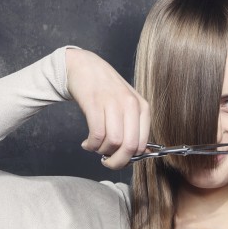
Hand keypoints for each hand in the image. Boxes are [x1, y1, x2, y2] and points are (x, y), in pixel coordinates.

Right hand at [65, 48, 149, 168]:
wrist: (85, 66)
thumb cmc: (107, 90)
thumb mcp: (127, 106)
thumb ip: (135, 129)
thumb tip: (141, 155)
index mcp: (142, 107)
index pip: (142, 144)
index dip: (129, 159)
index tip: (119, 159)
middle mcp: (130, 104)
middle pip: (129, 146)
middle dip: (116, 161)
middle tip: (106, 161)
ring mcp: (113, 102)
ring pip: (113, 142)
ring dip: (101, 151)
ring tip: (95, 147)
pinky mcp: (94, 103)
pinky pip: (96, 134)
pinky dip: (91, 145)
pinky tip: (87, 143)